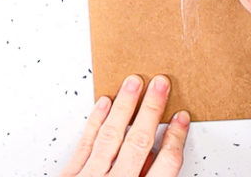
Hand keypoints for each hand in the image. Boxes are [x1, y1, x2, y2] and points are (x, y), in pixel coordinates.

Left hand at [61, 75, 189, 176]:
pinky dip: (96, 121)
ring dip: (124, 106)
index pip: (166, 163)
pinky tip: (105, 103)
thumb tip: (155, 157)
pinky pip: (85, 144)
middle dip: (151, 109)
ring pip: (111, 135)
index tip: (181, 118)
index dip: (176, 138)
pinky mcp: (69, 176)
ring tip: (134, 82)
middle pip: (139, 141)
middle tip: (161, 84)